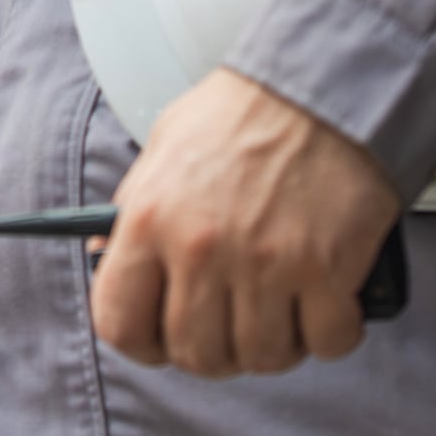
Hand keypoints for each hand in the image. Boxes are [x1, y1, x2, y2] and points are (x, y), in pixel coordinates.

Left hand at [88, 69, 403, 377]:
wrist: (326, 78)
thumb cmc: (248, 111)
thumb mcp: (166, 146)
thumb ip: (135, 208)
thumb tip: (104, 258)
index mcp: (152, 218)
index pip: (119, 323)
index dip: (142, 344)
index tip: (162, 339)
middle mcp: (202, 247)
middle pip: (196, 355)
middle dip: (217, 351)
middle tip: (236, 323)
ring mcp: (266, 263)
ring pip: (262, 357)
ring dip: (276, 344)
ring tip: (283, 308)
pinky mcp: (327, 269)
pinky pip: (327, 342)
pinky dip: (331, 332)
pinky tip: (329, 300)